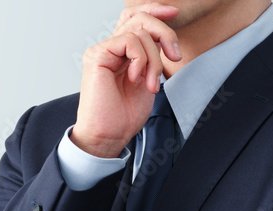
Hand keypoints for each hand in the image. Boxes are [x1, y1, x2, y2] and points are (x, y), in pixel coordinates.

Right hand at [71, 3, 183, 157]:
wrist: (109, 135)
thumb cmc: (124, 115)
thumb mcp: (148, 78)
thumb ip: (153, 55)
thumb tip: (165, 37)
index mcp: (121, 52)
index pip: (135, 17)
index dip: (155, 9)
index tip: (175, 13)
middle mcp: (110, 48)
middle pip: (140, 17)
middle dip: (165, 33)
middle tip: (175, 56)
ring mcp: (103, 50)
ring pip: (140, 31)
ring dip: (155, 58)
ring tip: (150, 82)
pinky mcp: (97, 55)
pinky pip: (129, 41)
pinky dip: (141, 59)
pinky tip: (136, 78)